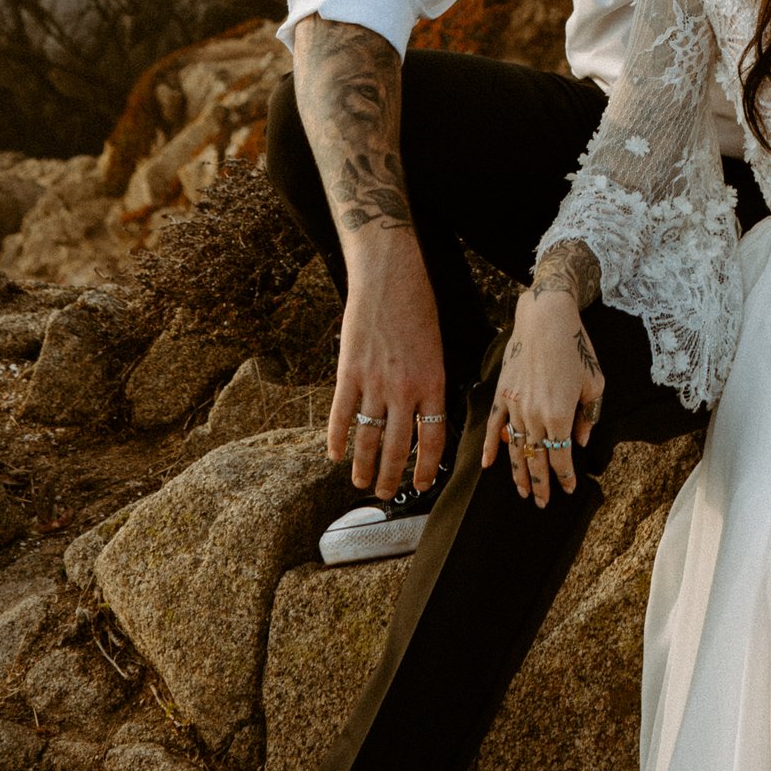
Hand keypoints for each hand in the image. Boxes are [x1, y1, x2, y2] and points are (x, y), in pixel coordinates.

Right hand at [329, 236, 449, 496]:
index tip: (420, 485)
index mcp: (432, 383)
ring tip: (361, 482)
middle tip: (386, 494)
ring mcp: (374, 382)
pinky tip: (334, 454)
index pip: (433, 439)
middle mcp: (404, 389)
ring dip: (364, 466)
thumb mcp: (436, 348)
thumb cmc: (417, 307)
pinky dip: (336, 439)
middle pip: (398, 447)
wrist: (389, 277)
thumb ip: (428, 383)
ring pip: (368, 438)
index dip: (425, 468)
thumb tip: (422, 416)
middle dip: (392, 477)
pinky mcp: (348, 372)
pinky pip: (341, 415)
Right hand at [483, 286, 605, 509]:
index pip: (561, 457)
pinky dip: (491, 448)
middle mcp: (534, 415)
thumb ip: (588, 417)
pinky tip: (489, 465)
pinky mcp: (502, 394)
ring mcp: (514, 406)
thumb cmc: (576, 348)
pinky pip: (494, 427)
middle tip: (543, 502)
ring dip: (518, 473)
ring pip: (514, 449)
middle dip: (541, 484)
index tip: (568, 490)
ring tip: (523, 491)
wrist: (546, 319)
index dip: (565, 477)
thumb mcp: (594, 384)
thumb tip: (580, 441)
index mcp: (560, 415)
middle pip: (536, 459)